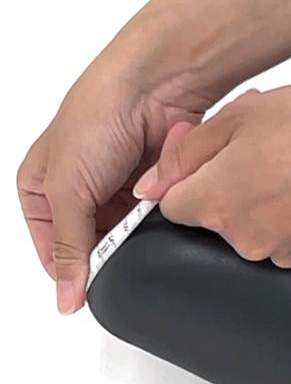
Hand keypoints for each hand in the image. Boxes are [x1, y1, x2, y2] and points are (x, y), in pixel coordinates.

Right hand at [17, 73, 204, 313]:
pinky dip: (157, 217)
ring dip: (136, 229)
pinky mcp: (150, 185)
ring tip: (140, 214)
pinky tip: (159, 209)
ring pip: (127, 234)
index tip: (90, 287)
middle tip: (122, 244)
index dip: (71, 269)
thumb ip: (69, 246)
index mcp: (39, 187)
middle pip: (92, 243)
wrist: (153, 87)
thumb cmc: (96, 118)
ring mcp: (116, 187)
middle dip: (109, 244)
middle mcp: (77, 188)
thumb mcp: (68, 189)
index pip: (51, 249)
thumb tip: (66, 297)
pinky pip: (154, 220)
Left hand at [134, 83, 290, 266]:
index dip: (193, 177)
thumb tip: (152, 185)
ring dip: (264, 202)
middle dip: (230, 188)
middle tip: (265, 151)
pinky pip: (286, 237)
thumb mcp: (242, 116)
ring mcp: (281, 253)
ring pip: (252, 229)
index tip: (216, 158)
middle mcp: (243, 239)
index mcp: (216, 201)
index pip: (174, 205)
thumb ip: (187, 154)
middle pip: (215, 219)